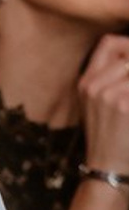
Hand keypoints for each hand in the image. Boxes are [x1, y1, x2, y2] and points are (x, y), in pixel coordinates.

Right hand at [78, 34, 128, 173]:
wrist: (108, 166)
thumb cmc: (109, 136)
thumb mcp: (97, 105)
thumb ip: (110, 80)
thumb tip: (128, 64)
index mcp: (86, 81)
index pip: (108, 43)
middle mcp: (93, 84)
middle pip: (128, 54)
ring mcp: (107, 95)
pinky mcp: (122, 105)